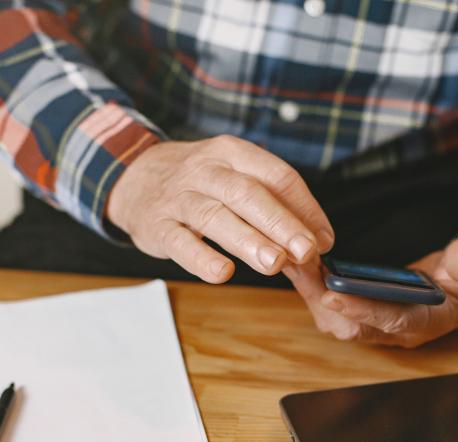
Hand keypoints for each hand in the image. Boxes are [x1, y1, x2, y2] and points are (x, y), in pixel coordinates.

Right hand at [106, 135, 334, 282]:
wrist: (134, 178)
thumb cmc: (198, 183)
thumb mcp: (232, 175)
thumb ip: (271, 203)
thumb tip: (316, 241)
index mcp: (232, 153)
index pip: (276, 175)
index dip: (304, 207)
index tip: (324, 239)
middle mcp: (205, 170)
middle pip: (248, 193)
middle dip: (280, 223)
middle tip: (306, 251)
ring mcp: (179, 197)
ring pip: (215, 216)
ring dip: (248, 240)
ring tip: (274, 263)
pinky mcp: (157, 226)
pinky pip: (179, 242)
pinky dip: (201, 258)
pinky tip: (222, 273)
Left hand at [283, 234, 457, 347]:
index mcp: (427, 322)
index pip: (390, 321)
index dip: (361, 310)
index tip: (333, 294)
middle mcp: (397, 329)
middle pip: (350, 326)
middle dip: (321, 298)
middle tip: (299, 268)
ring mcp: (380, 321)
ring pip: (335, 318)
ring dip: (311, 292)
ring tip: (292, 260)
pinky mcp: (368, 309)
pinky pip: (334, 304)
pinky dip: (315, 285)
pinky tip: (300, 262)